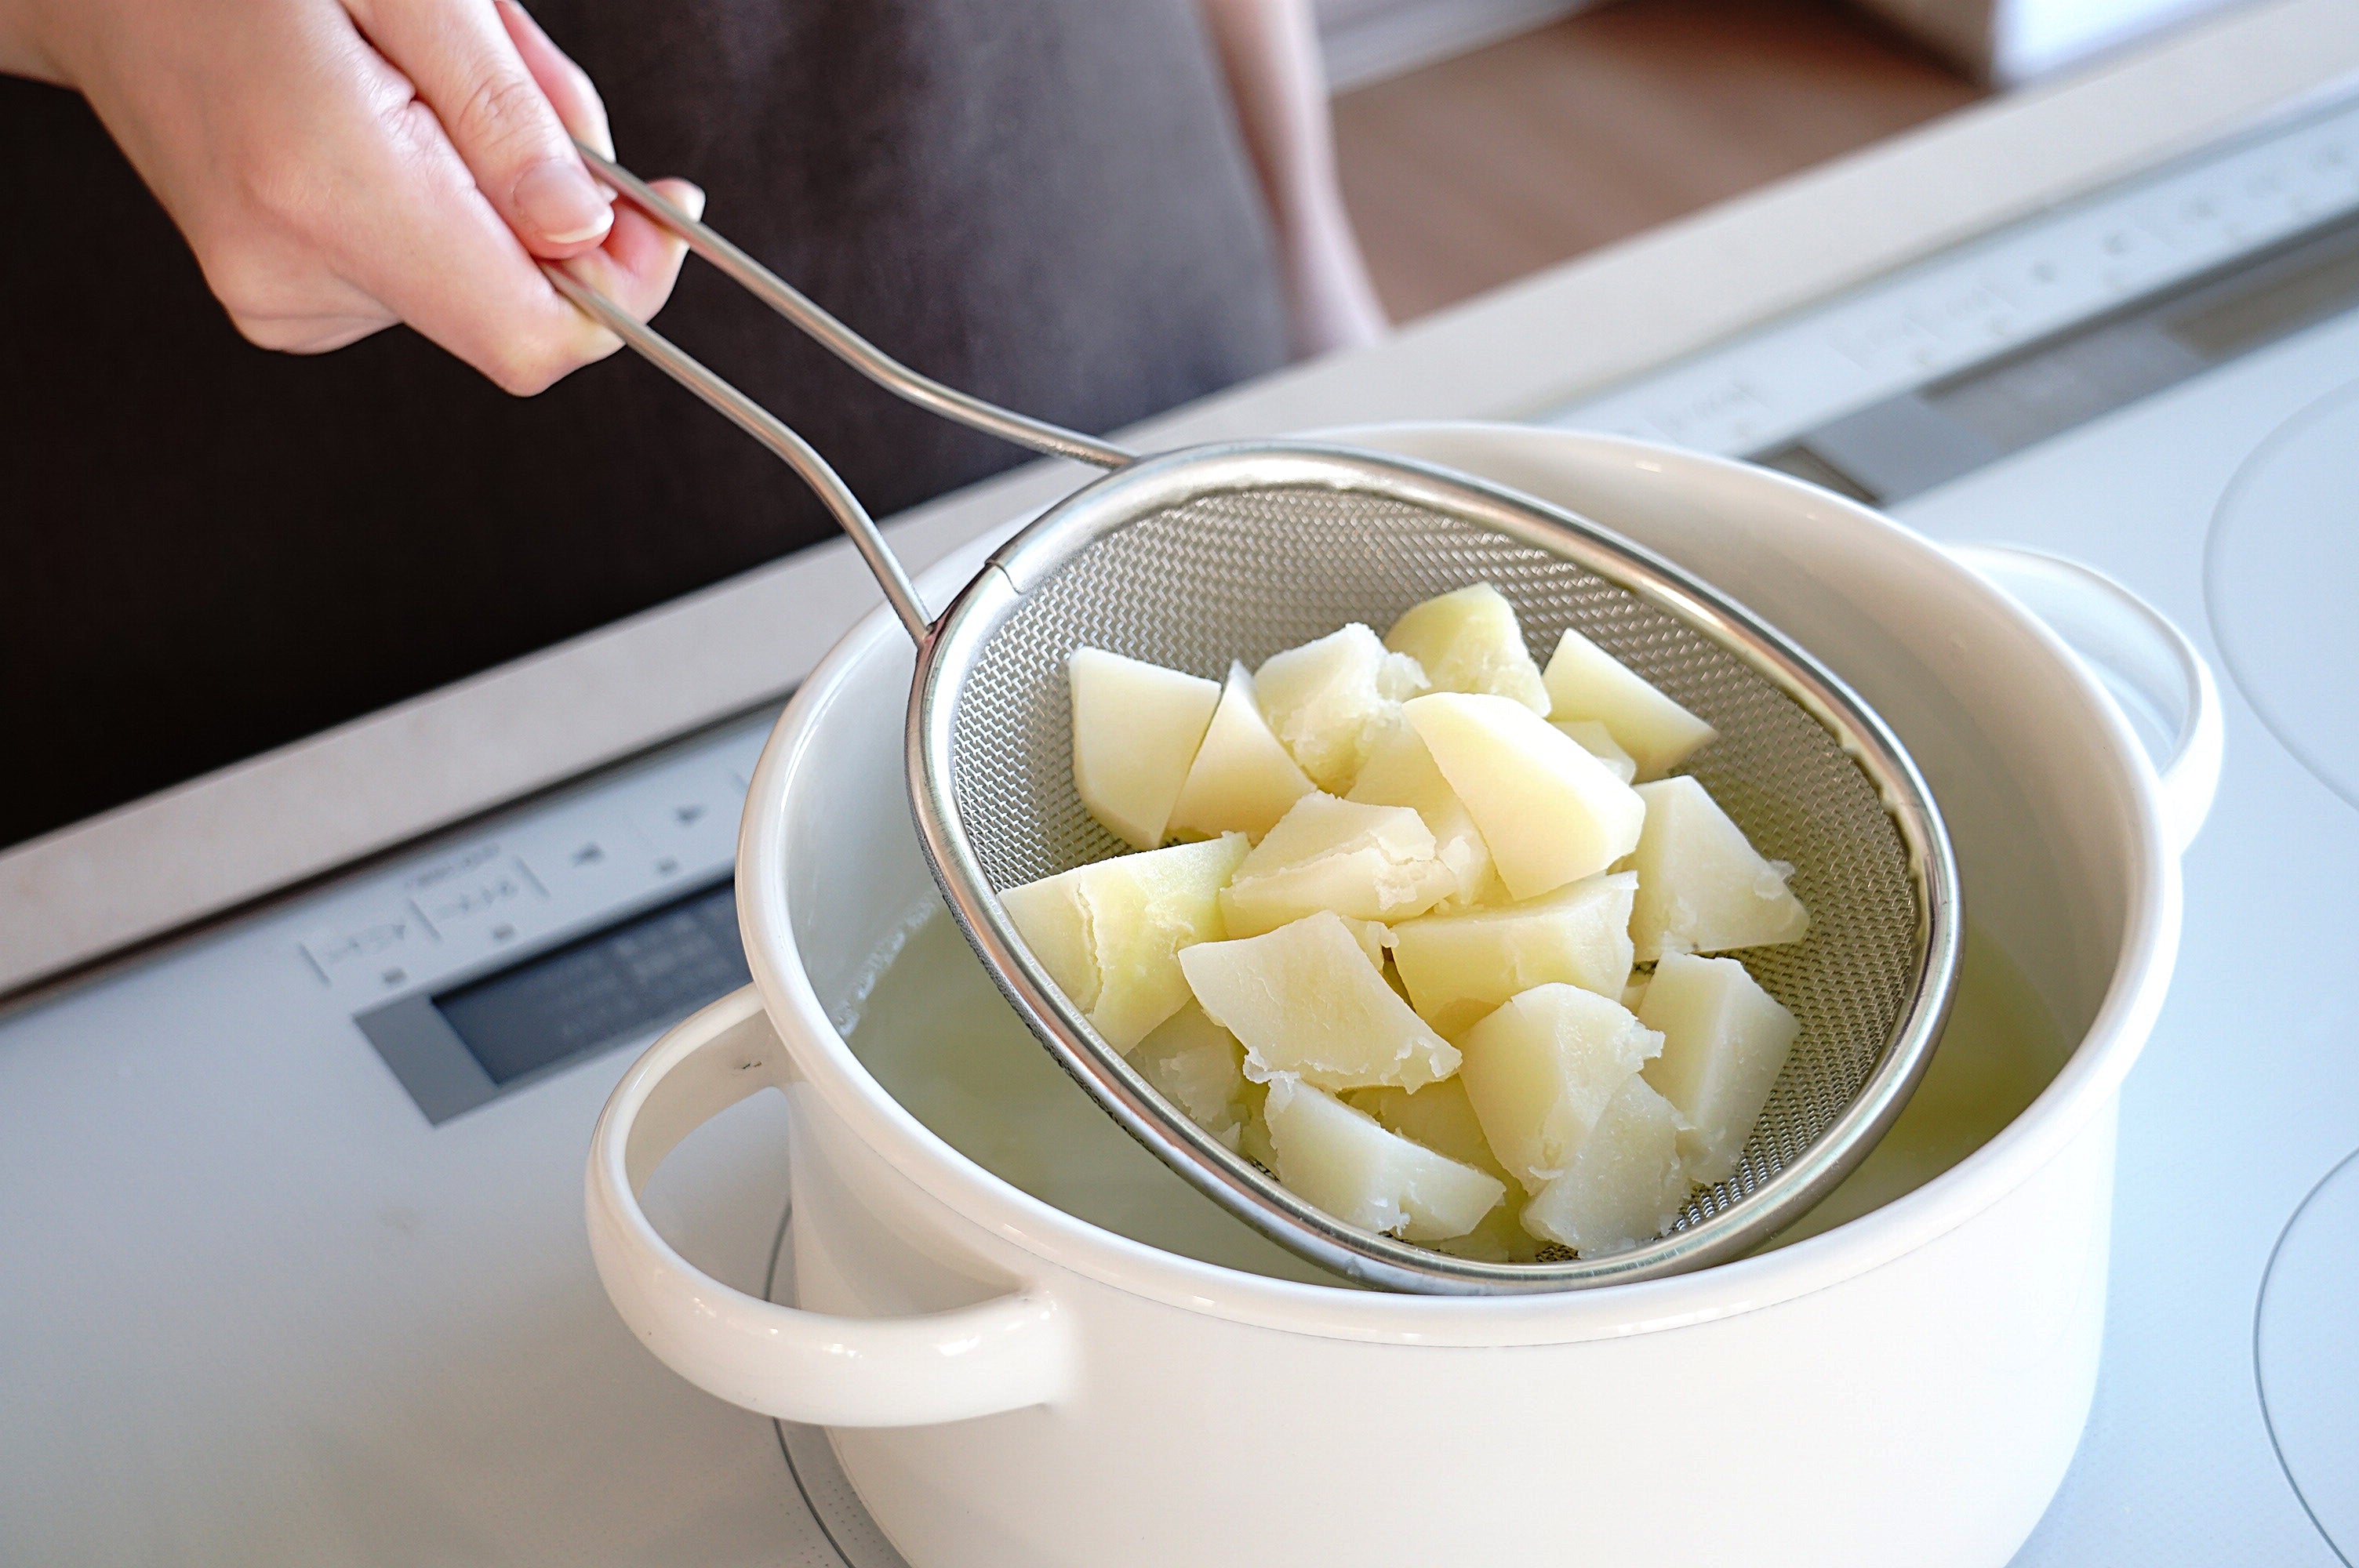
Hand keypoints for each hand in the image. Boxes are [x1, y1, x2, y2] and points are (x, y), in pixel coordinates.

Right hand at [2, 0, 696, 391]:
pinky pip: (421, 272)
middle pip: (514, 307)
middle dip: (556, 200)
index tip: (662, 212)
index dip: (627, 291)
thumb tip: (596, 232)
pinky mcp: (282, 301)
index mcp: (329, 191)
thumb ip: (511, 115)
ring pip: (474, 283)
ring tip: (424, 71)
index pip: (533, 337)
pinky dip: (443, 199)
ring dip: (497, 185)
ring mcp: (280, 302)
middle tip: (516, 71)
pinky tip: (388, 114)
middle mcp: (295, 275)